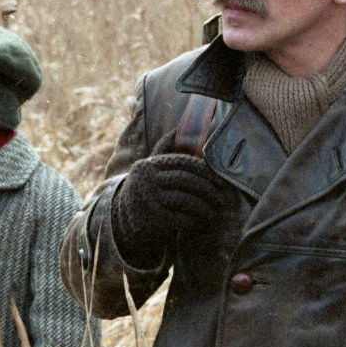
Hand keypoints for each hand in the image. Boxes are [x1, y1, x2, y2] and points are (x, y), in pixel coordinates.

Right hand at [110, 133, 234, 253]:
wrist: (123, 218)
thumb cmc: (147, 187)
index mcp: (150, 164)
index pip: (183, 162)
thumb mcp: (152, 166)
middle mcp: (147, 179)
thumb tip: (182, 126)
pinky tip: (199, 220)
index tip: (220, 180)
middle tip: (222, 199)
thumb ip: (167, 148)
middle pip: (186, 180)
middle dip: (208, 190)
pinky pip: (179, 218)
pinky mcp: (150, 218)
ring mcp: (148, 199)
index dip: (205, 170)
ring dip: (203, 207)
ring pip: (184, 200)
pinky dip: (192, 220)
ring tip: (214, 211)